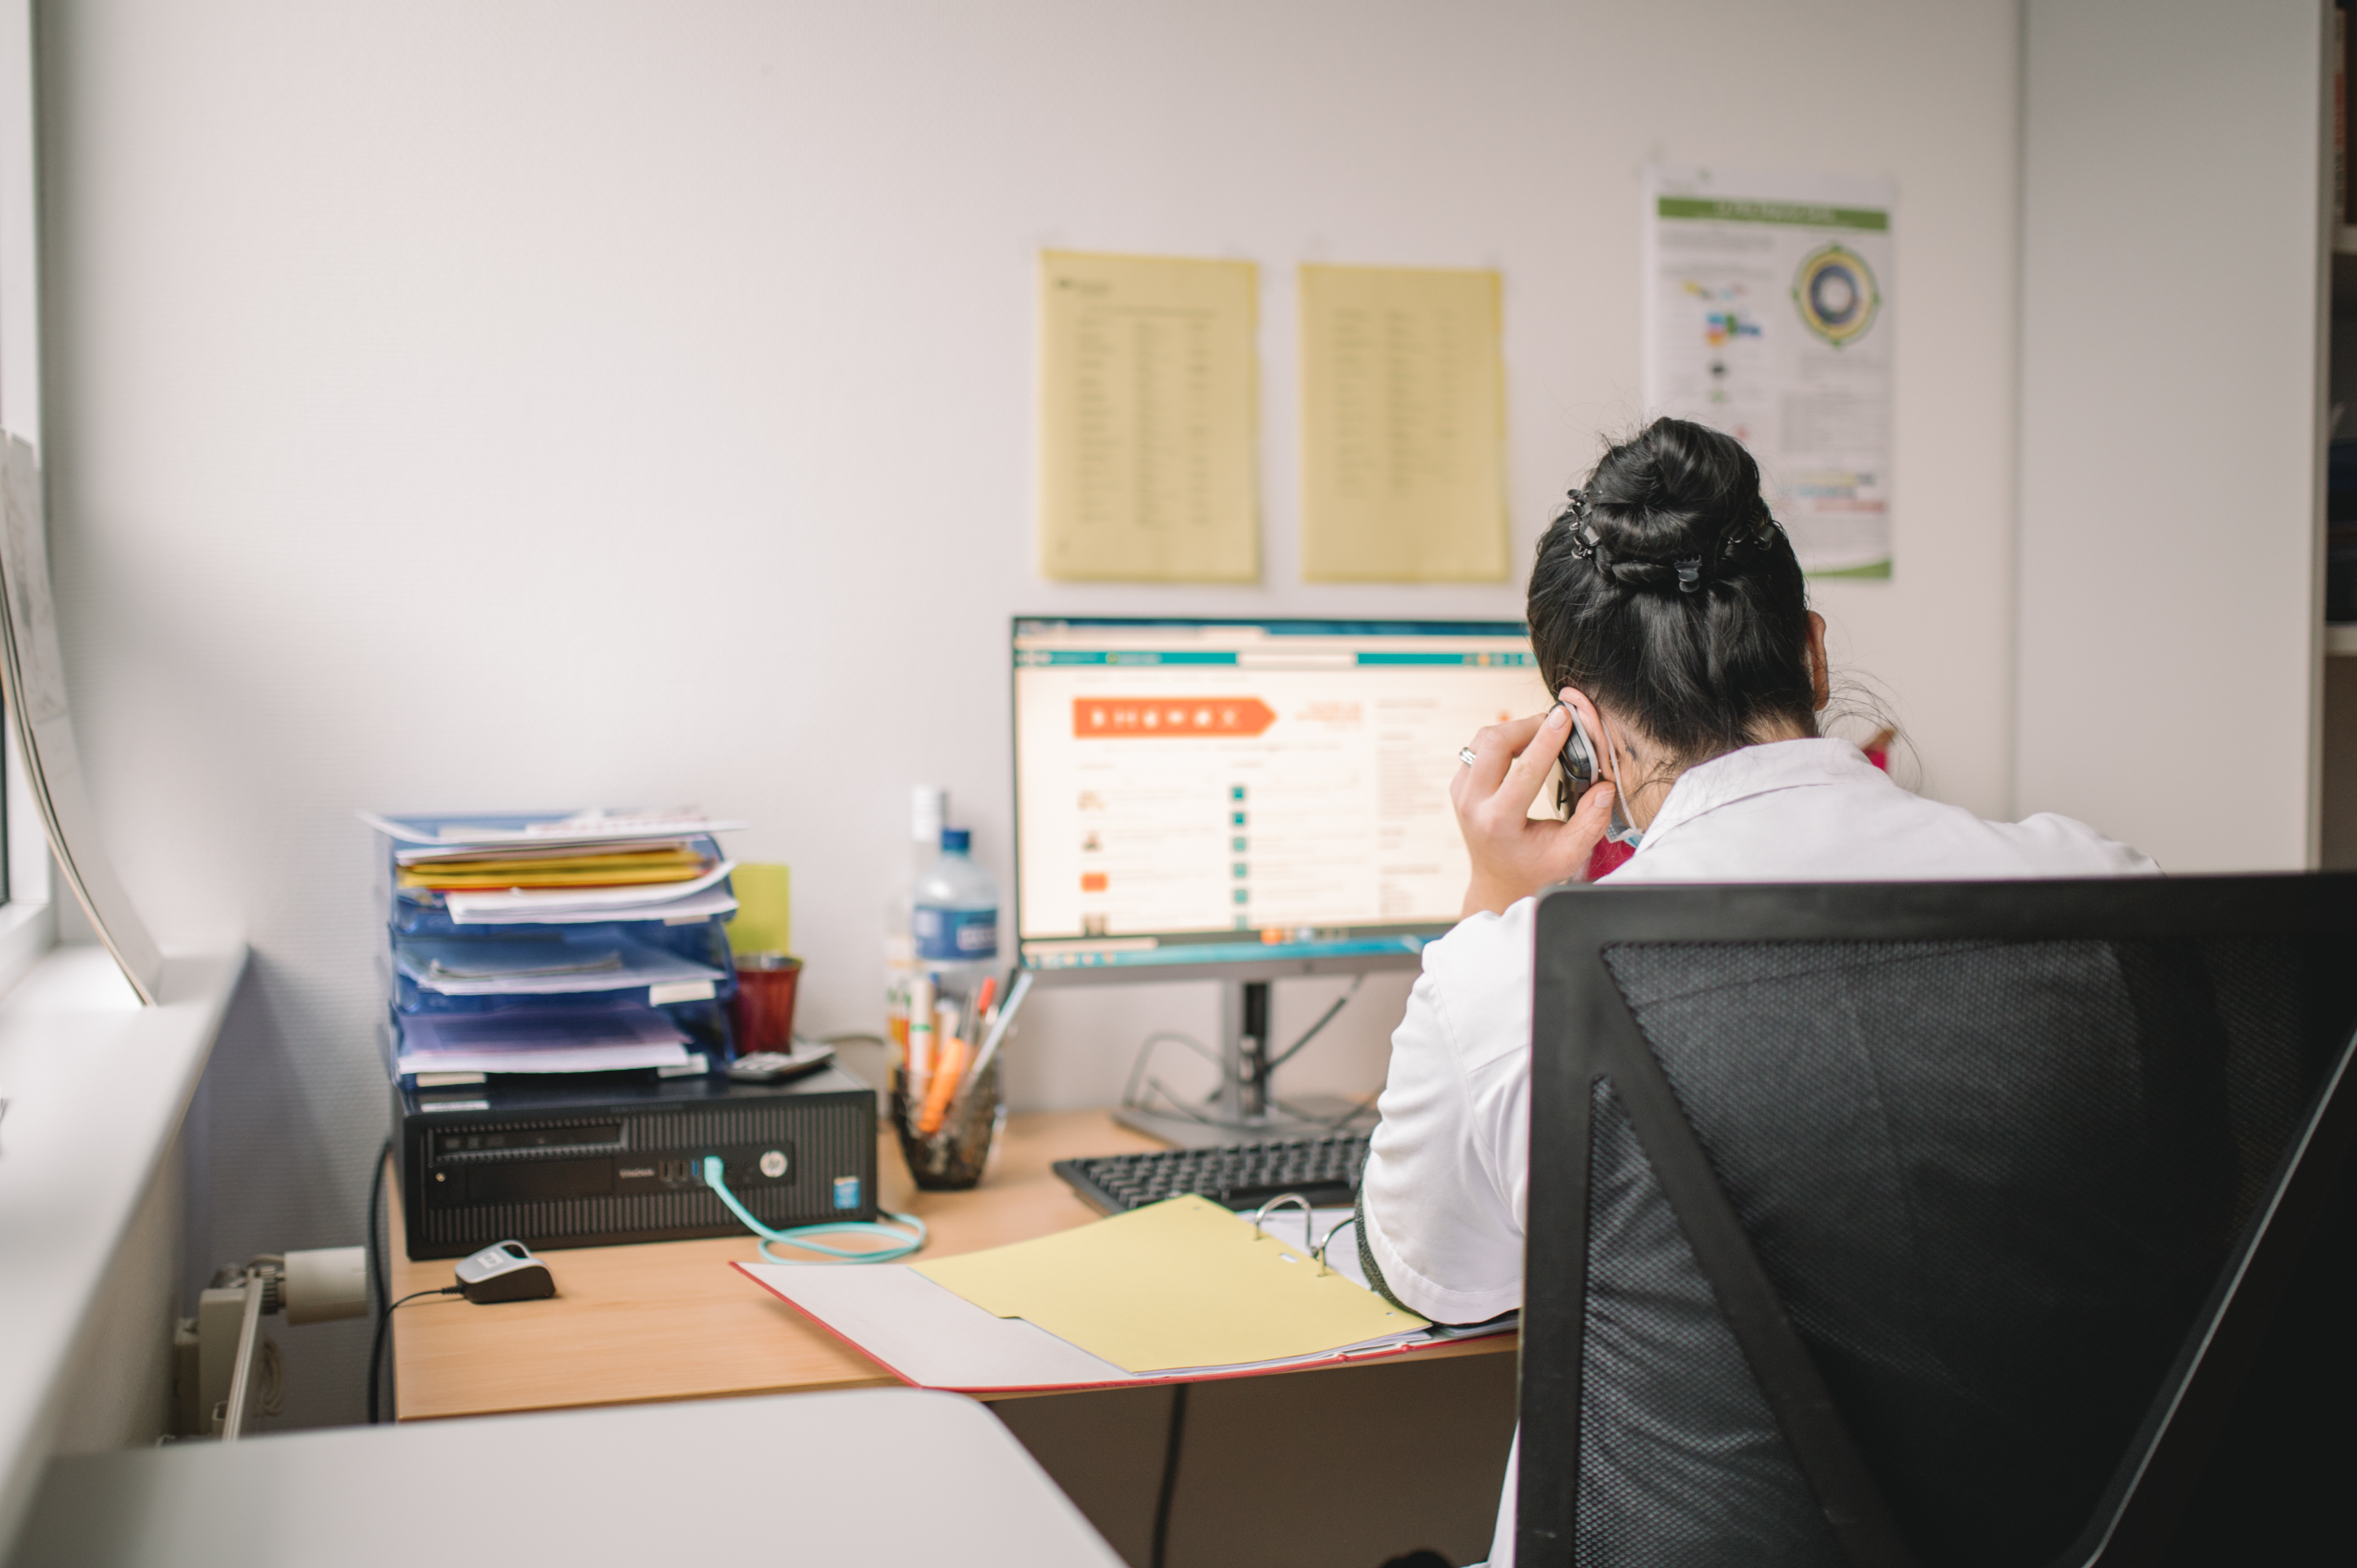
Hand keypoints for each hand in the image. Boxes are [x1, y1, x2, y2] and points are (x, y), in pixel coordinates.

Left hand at [1450, 699, 1617, 917]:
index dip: (1547, 739)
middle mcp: (1473, 804)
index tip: (1563, 716)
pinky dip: (1503, 739)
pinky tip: (1524, 746)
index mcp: (1499, 822)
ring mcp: (1461, 792)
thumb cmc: (1533, 869)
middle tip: (1556, 724)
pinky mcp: (1460, 784)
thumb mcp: (1569, 854)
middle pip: (1494, 743)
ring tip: (1543, 734)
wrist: (1498, 882)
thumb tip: (1604, 787)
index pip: (1524, 770)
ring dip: (1515, 729)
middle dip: (1528, 725)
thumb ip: (1591, 822)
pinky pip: (1478, 747)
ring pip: (1483, 739)